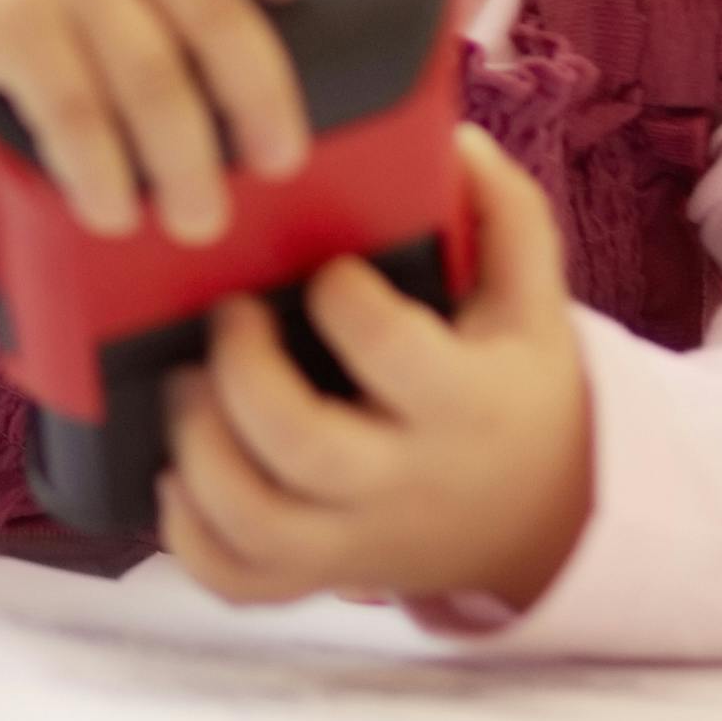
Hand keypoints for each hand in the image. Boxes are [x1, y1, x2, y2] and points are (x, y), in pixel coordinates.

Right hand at [0, 0, 317, 245]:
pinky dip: (101, 173)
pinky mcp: (10, 21)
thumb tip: (277, 27)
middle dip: (259, 102)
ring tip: (199, 218)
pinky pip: (74, 113)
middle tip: (281, 163)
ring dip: (185, 163)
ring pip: (150, 80)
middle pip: (213, 11)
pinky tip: (113, 209)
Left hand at [160, 126, 591, 612]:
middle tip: (225, 318)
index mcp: (463, 403)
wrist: (544, 516)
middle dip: (242, 374)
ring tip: (187, 387)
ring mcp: (354, 540)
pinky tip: (177, 477)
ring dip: (198, 453)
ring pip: (255, 524)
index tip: (326, 270)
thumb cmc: (514, 387)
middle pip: (302, 446)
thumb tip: (451, 139)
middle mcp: (404, 481)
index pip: (392, 353)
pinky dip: (189, 538)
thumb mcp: (531, 303)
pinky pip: (237, 580)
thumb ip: (505, 217)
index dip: (344, 299)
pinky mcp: (315, 573)